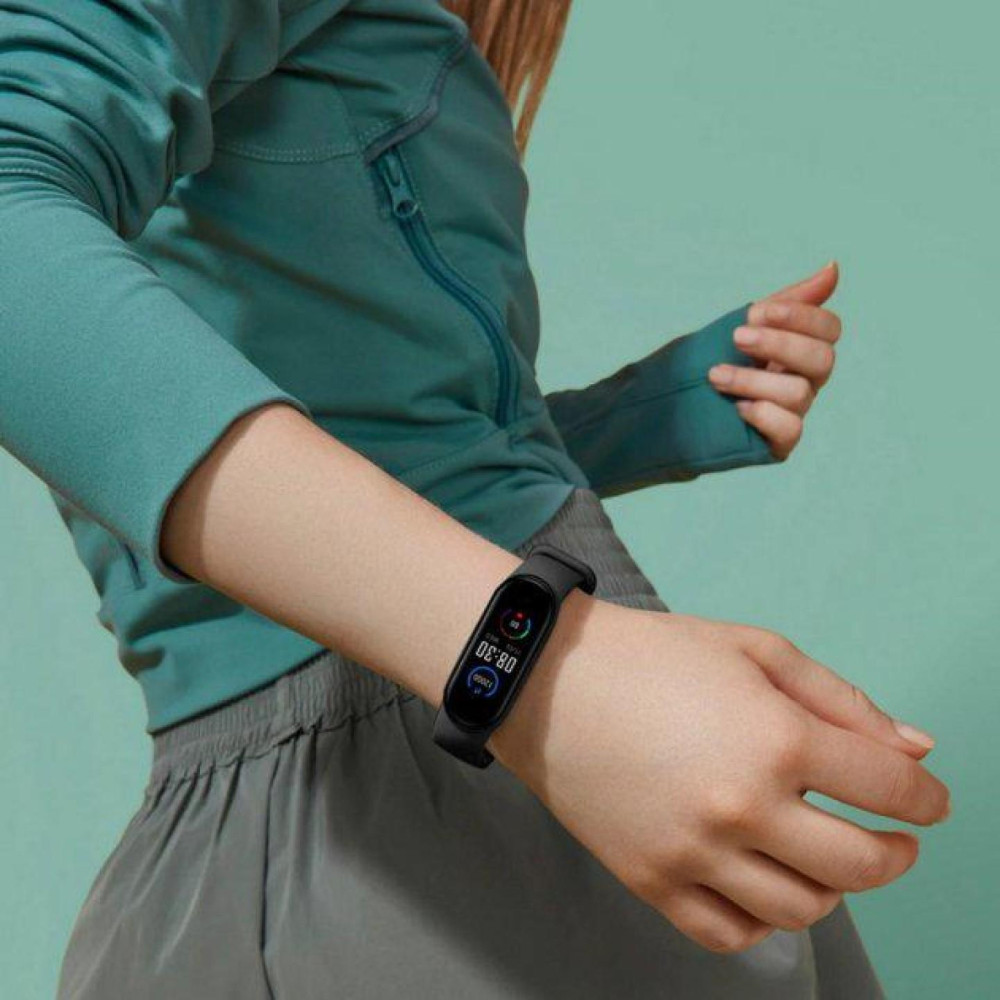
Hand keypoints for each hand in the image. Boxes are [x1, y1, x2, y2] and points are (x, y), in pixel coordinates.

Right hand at [490, 595, 949, 953]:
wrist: (549, 679)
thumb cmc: (652, 654)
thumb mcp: (753, 648)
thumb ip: (841, 700)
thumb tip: (915, 752)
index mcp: (775, 738)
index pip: (890, 790)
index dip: (926, 798)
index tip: (928, 800)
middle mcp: (742, 806)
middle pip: (861, 865)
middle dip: (896, 853)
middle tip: (893, 837)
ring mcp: (694, 852)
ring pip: (802, 909)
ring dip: (833, 887)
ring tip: (818, 852)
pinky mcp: (651, 880)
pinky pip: (730, 933)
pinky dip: (764, 919)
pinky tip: (762, 880)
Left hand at [708, 261, 841, 459]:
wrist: (670, 402)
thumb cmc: (712, 359)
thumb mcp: (745, 324)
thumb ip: (789, 300)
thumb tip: (834, 267)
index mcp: (802, 348)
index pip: (829, 328)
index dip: (800, 317)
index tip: (754, 313)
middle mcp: (806, 381)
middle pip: (823, 359)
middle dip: (778, 344)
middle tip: (736, 338)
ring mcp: (793, 413)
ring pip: (799, 393)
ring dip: (753, 379)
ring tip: (715, 376)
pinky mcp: (778, 442)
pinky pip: (790, 429)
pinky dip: (763, 414)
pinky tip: (737, 407)